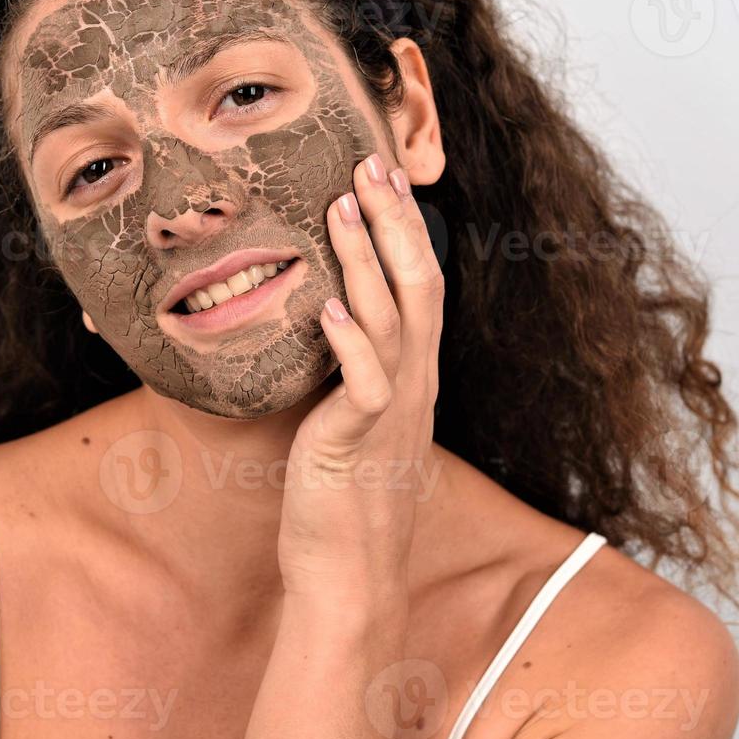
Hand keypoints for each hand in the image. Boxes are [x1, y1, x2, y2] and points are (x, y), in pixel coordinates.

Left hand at [277, 151, 444, 606]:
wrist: (353, 574)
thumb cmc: (344, 493)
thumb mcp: (351, 414)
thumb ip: (347, 365)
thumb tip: (318, 314)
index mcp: (412, 372)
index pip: (420, 283)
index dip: (404, 227)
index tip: (381, 175)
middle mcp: (413, 383)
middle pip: (417, 285)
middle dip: (393, 221)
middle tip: (367, 163)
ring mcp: (392, 410)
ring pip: (390, 321)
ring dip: (366, 261)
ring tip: (340, 209)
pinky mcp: (359, 441)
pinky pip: (363, 383)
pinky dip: (349, 342)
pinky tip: (329, 306)